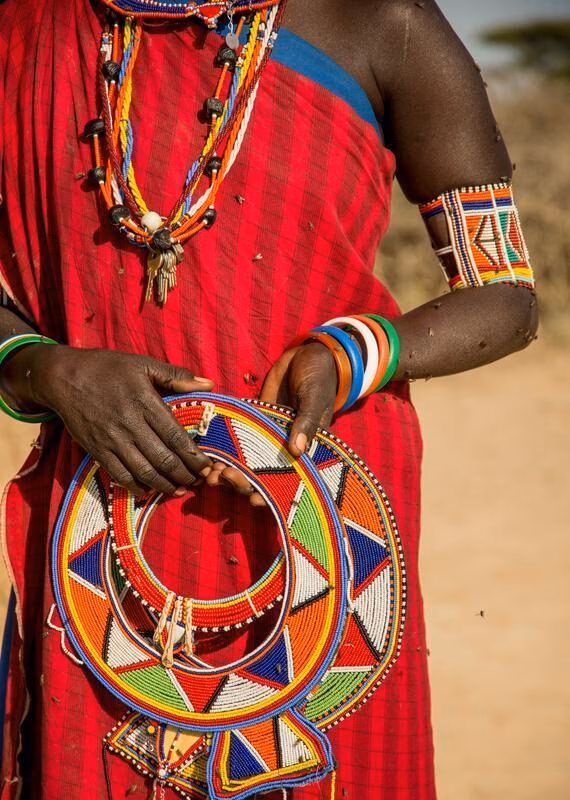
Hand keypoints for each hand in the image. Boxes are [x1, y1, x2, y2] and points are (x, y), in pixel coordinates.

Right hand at [26, 345, 213, 495]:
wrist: (64, 378)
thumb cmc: (107, 368)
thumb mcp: (143, 364)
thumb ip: (176, 375)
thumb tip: (209, 384)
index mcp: (145, 402)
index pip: (175, 436)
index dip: (193, 456)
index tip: (207, 466)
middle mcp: (130, 424)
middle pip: (163, 459)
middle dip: (185, 475)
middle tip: (199, 482)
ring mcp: (112, 440)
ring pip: (144, 471)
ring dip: (165, 485)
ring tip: (180, 490)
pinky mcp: (97, 450)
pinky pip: (120, 475)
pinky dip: (137, 487)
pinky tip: (150, 491)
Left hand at [206, 342, 336, 504]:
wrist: (307, 355)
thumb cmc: (320, 378)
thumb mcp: (315, 399)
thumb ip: (306, 422)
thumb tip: (297, 449)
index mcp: (305, 450)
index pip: (289, 480)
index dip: (272, 494)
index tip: (254, 500)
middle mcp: (283, 448)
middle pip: (261, 475)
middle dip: (242, 482)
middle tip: (223, 477)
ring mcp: (265, 436)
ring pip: (244, 461)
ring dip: (227, 470)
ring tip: (209, 474)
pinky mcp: (251, 421)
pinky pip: (235, 438)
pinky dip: (222, 447)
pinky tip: (206, 452)